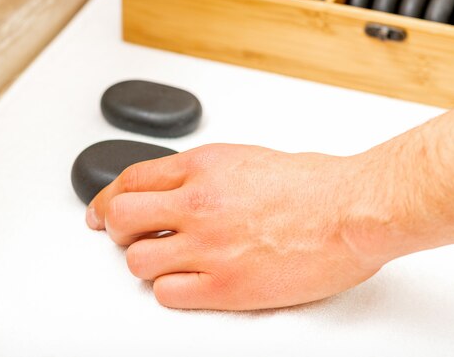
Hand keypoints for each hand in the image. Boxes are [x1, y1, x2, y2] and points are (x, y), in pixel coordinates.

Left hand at [86, 144, 396, 310]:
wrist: (353, 211)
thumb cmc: (316, 185)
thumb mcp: (248, 160)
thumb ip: (207, 174)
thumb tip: (181, 191)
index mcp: (203, 166)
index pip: (129, 180)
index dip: (106, 198)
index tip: (101, 211)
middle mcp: (198, 202)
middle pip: (120, 218)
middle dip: (116, 230)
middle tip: (126, 237)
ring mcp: (208, 246)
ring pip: (137, 261)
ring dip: (146, 262)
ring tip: (168, 262)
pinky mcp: (224, 286)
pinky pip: (167, 293)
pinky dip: (170, 290)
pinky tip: (190, 282)